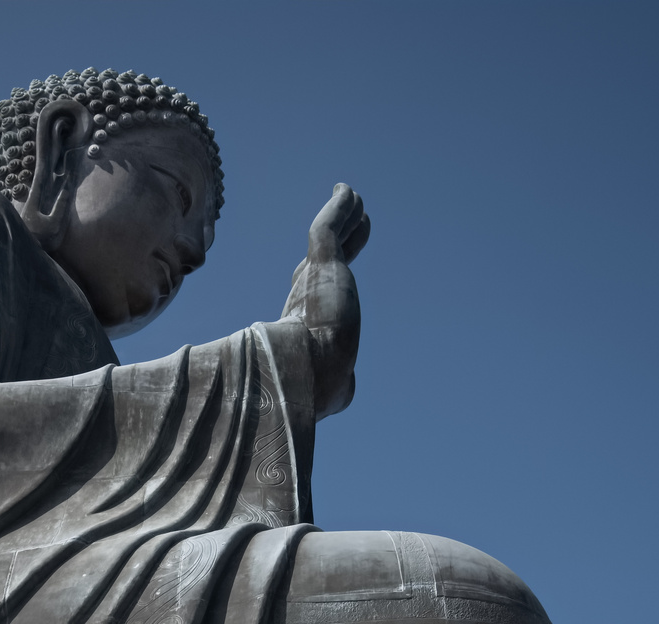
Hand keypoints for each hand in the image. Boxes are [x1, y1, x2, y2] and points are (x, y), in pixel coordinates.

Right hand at [282, 184, 369, 417]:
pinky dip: (339, 208)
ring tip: (353, 198)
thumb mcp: (335, 386)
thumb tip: (346, 396)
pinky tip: (347, 193)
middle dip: (338, 236)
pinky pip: (330, 226)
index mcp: (305, 319)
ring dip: (345, 215)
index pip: (313, 286)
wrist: (308, 378)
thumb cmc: (316, 388)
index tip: (336, 258)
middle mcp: (306, 293)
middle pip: (325, 255)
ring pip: (332, 234)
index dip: (325, 269)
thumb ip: (341, 387)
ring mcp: (313, 276)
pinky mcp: (321, 263)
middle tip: (348, 219)